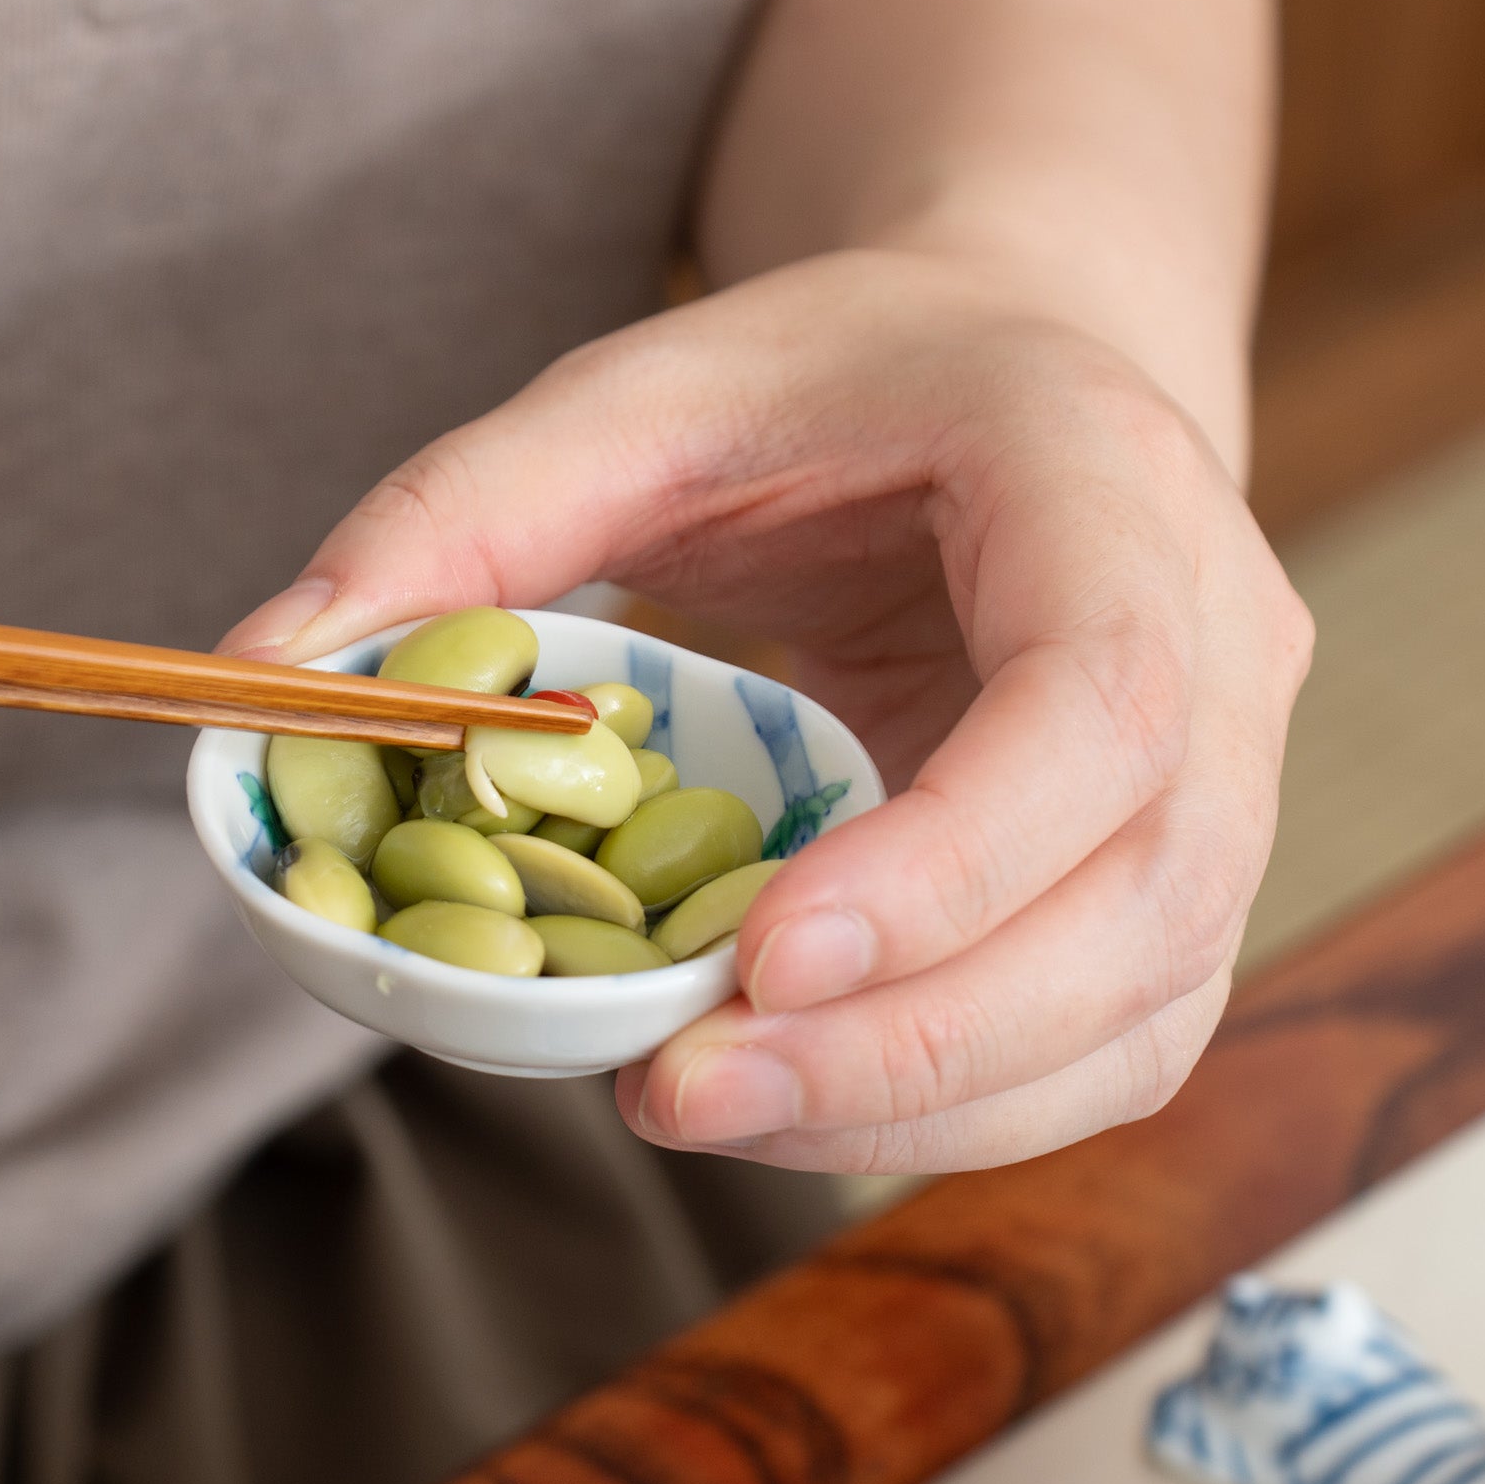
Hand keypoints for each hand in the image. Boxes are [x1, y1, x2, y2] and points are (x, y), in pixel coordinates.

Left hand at [221, 248, 1312, 1172]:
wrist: (999, 377)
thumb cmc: (828, 384)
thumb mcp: (640, 395)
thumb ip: (462, 517)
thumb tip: (266, 671)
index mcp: (1105, 488)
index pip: (1096, 707)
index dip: (950, 860)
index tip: (762, 956)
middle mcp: (1214, 646)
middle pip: (1142, 899)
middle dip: (913, 1039)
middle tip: (678, 1088)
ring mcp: (1218, 777)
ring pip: (1136, 1010)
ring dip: (923, 1101)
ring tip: (700, 1104)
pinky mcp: (1162, 878)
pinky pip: (1104, 1044)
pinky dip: (951, 1106)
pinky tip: (788, 1096)